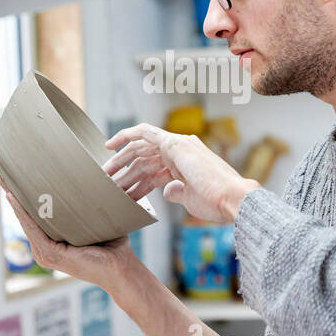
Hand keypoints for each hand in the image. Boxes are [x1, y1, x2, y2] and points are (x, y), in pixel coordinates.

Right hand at [0, 165, 135, 291]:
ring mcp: (44, 252)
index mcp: (51, 241)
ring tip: (0, 176)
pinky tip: (12, 195)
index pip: (32, 213)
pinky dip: (22, 211)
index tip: (11, 173)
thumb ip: (84, 205)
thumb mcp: (94, 220)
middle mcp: (43, 248)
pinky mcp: (49, 254)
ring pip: (25, 218)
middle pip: (24, 213)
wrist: (121, 266)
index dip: (21, 193)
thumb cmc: (113, 244)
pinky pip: (32, 227)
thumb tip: (88, 177)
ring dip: (12, 196)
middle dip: (10, 190)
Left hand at [103, 123, 258, 222]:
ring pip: (140, 149)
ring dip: (120, 161)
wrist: (231, 199)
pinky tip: (110, 145)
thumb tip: (167, 192)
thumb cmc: (216, 203)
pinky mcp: (174, 143)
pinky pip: (144, 133)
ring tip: (103, 176)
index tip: (122, 193)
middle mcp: (181, 151)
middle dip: (123, 171)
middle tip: (106, 184)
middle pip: (143, 158)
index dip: (135, 181)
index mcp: (185, 165)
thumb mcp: (190, 198)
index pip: (153, 171)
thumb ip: (177, 191)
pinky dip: (127, 135)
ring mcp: (178, 146)